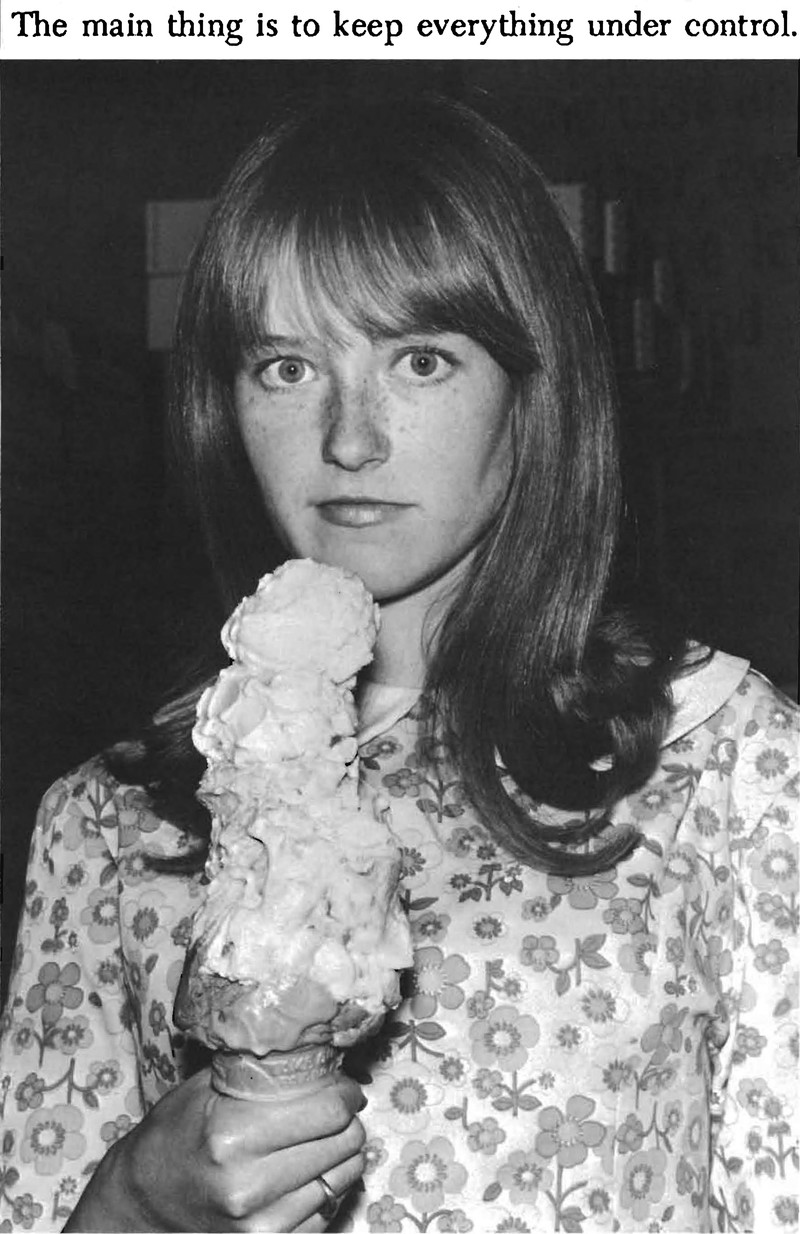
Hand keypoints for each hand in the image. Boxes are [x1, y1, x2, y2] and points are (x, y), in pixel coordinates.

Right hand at [63, 1067, 365, 1231]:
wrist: (143, 1204)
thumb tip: (317, 1050)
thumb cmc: (175, 1135)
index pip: (327, 1111)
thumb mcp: (207, 1089)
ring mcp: (259, 1224)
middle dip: (349, 1120)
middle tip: (341, 1108)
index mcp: (232, 1135)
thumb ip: (259, 1071)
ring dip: (344, 1154)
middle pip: (343, 1143)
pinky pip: (327, 1211)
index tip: (345, 1086)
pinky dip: (329, 1186)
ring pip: (343, 1178)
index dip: (346, 1093)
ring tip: (327, 1138)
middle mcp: (248, 1185)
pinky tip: (312, 1170)